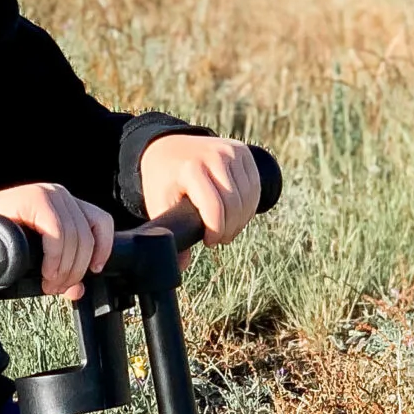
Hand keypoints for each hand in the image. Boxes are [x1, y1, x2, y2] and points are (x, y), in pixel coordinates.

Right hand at [0, 182, 113, 298]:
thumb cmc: (4, 242)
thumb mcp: (38, 257)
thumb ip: (61, 269)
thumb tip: (77, 291)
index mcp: (67, 204)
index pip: (101, 223)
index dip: (102, 249)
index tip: (93, 271)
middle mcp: (61, 195)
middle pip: (87, 236)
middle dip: (76, 269)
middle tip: (59, 288)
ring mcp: (48, 195)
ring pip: (74, 237)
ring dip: (65, 268)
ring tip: (50, 284)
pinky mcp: (35, 200)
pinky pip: (57, 233)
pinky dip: (55, 258)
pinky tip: (46, 272)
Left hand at [139, 135, 261, 251]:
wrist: (167, 147)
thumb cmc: (163, 180)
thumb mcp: (159, 205)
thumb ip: (170, 233)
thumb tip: (180, 266)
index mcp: (192, 169)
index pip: (215, 208)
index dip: (216, 232)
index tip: (209, 242)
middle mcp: (214, 156)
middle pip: (235, 205)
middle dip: (230, 229)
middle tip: (219, 239)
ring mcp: (231, 151)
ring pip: (249, 197)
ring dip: (241, 219)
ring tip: (227, 228)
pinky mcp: (242, 151)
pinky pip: (255, 185)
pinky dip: (250, 205)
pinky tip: (237, 214)